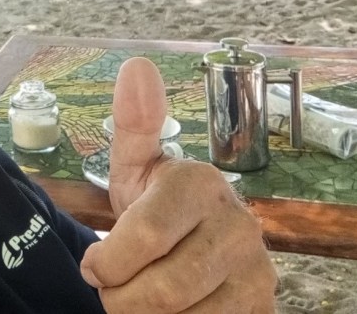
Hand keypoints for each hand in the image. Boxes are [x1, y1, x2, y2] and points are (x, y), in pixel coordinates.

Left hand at [80, 57, 276, 312]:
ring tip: (134, 301)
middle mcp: (239, 225)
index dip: (107, 261)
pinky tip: (167, 313)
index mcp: (200, 183)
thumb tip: (136, 66)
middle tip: (110, 292)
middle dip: (121, 299)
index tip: (92, 265)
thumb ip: (132, 125)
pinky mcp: (264, 308)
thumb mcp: (137, 170)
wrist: (204, 254)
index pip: (145, 235)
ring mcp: (257, 272)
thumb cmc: (158, 210)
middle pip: (163, 288)